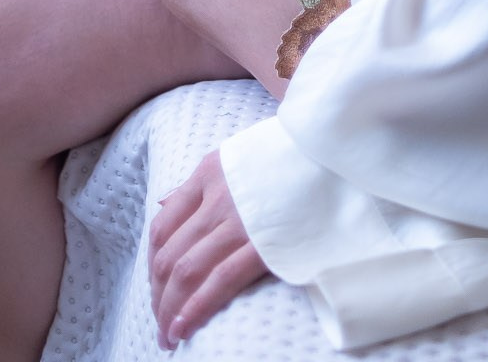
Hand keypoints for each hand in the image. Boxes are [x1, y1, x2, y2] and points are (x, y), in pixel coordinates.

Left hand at [147, 150, 267, 349]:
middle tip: (160, 322)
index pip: (161, 226)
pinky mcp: (265, 243)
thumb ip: (201, 184)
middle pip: (170, 255)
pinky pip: (220, 280)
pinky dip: (196, 308)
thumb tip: (164, 203)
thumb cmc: (287, 158)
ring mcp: (240, 220)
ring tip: (168, 336)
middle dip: (158, 296)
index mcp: (208, 173)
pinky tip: (183, 328)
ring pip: (187, 271)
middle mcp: (218, 196)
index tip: (156, 290)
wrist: (334, 152)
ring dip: (170, 310)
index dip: (152, 266)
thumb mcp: (237, 158)